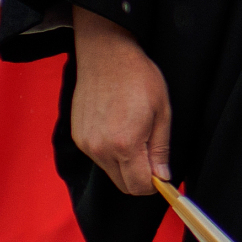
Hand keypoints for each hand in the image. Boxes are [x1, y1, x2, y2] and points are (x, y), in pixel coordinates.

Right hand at [71, 6, 170, 196]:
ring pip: (110, 172)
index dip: (155, 184)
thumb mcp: (163, 111)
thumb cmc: (139, 78)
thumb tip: (163, 177)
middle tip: (154, 157)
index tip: (164, 175)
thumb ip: (161, 149)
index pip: (139, 186)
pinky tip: (120, 129)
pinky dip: (111, 154)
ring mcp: (86, 144)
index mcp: (124, 144)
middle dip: (141, 178)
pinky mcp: (77, 138)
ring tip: (137, 136)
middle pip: (123, 184)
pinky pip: (98, 158)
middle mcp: (100, 149)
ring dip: (126, 165)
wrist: (106, 56)